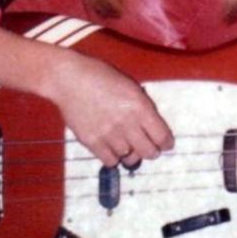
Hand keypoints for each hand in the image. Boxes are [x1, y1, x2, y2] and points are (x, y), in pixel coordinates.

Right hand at [43, 50, 173, 166]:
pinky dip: (114, 157)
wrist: (70, 79)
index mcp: (140, 106)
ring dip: (131, 153)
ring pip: (130, 158)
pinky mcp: (91, 142)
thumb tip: (152, 126)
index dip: (166, 143)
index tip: (166, 145)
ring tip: (128, 146)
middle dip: (152, 152)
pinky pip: (110, 161)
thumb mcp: (131, 86)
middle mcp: (127, 123)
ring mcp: (108, 134)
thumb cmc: (101, 76)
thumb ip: (143, 106)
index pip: (161, 136)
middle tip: (150, 149)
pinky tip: (112, 148)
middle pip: (148, 152)